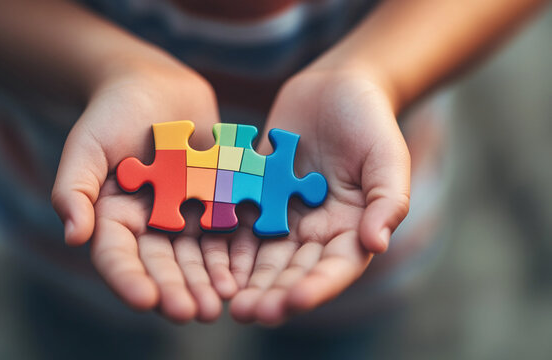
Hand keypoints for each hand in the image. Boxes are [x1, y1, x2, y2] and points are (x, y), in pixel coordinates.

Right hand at [51, 57, 223, 322]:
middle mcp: (150, 227)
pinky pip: (227, 231)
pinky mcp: (215, 204)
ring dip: (209, 281)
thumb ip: (75, 188)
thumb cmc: (113, 112)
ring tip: (224, 301)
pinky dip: (235, 252)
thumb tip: (73, 235)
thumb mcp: (86, 145)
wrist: (156, 87)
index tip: (146, 300)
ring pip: (197, 257)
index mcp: (113, 221)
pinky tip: (247, 271)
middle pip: (162, 267)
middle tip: (195, 313)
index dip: (130, 280)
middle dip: (178, 290)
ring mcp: (184, 217)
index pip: (118, 258)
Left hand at [223, 69, 410, 324]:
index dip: (315, 288)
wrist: (335, 88)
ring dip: (243, 277)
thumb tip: (376, 243)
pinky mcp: (257, 195)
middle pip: (292, 270)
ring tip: (222, 297)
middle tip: (247, 313)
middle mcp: (315, 231)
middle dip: (270, 292)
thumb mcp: (388, 157)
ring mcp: (283, 215)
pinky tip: (204, 257)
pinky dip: (223, 241)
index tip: (292, 303)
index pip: (334, 268)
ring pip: (261, 254)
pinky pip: (238, 221)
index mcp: (350, 229)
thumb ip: (388, 200)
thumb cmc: (370, 121)